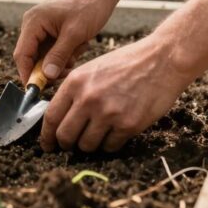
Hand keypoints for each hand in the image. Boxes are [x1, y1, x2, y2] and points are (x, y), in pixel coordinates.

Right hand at [15, 0, 116, 84]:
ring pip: (44, 56)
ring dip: (60, 61)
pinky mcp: (52, 31)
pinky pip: (53, 51)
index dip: (28, 74)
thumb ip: (58, 56)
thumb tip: (46, 77)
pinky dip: (65, 54)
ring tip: (77, 53)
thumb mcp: (74, 34)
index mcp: (33, 22)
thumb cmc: (88, 7)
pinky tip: (79, 46)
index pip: (22, 54)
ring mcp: (42, 28)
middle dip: (49, 68)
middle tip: (67, 72)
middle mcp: (33, 25)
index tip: (37, 90)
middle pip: (32, 57)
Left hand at [39, 35, 192, 152]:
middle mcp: (88, 98)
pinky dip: (109, 144)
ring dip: (88, 145)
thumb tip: (56, 112)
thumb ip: (73, 88)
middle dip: (65, 145)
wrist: (161, 60)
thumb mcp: (91, 67)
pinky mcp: (128, 125)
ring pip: (87, 145)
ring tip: (95, 136)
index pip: (51, 116)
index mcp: (75, 82)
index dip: (46, 135)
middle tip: (69, 146)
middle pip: (65, 136)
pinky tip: (114, 133)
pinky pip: (110, 146)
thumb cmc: (126, 63)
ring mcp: (108, 113)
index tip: (47, 144)